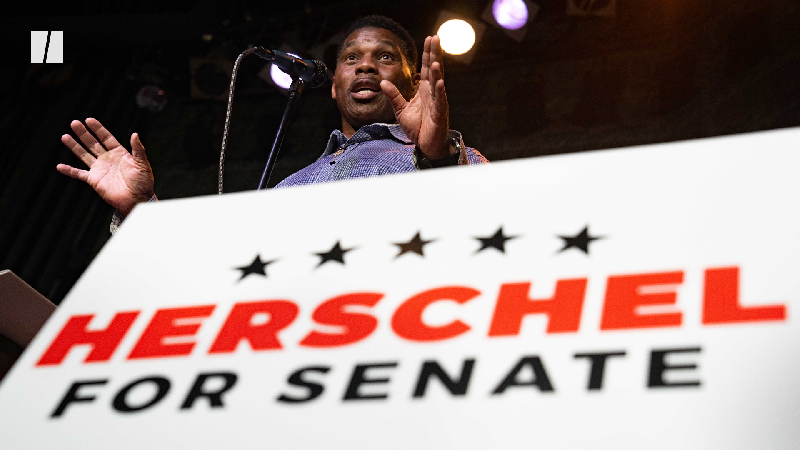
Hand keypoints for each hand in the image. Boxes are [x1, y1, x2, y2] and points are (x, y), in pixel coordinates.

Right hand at [57, 118, 153, 216]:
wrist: (137, 200)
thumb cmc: (143, 183)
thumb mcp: (142, 164)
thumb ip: (138, 149)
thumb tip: (135, 134)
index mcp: (119, 153)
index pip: (106, 138)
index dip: (98, 129)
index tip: (89, 120)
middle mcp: (108, 159)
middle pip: (93, 143)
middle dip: (83, 133)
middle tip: (74, 123)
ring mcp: (100, 169)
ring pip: (84, 155)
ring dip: (74, 146)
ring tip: (65, 136)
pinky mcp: (94, 180)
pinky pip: (79, 174)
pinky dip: (69, 171)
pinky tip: (59, 166)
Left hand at [381, 35, 450, 158]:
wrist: (426, 146)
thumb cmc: (417, 128)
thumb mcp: (400, 110)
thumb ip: (393, 95)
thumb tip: (382, 82)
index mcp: (424, 91)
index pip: (426, 68)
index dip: (427, 53)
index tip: (429, 38)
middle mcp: (433, 94)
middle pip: (434, 70)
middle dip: (434, 54)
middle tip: (435, 37)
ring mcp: (438, 103)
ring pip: (438, 83)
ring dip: (437, 71)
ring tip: (434, 58)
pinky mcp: (440, 114)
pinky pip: (440, 101)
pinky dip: (439, 91)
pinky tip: (438, 82)